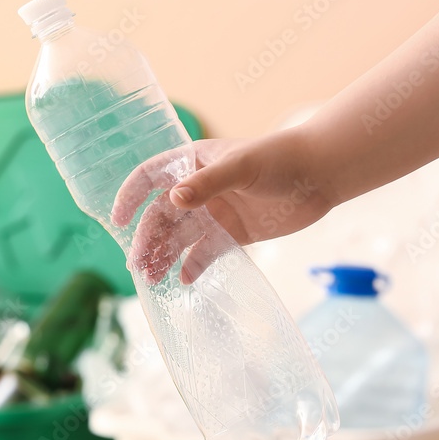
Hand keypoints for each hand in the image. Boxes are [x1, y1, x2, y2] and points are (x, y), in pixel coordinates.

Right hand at [111, 126, 334, 283]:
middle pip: (161, 215)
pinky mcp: (232, 233)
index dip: (130, 196)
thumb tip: (174, 199)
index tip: (117, 219)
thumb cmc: (280, 159)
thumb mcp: (242, 166)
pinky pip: (205, 253)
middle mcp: (198, 189)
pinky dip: (192, 266)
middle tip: (137, 264)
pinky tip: (183, 280)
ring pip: (179, 237)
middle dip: (146, 239)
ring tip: (151, 278)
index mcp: (192, 163)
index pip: (149, 177)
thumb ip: (207, 183)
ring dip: (163, 256)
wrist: (321, 175)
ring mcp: (214, 212)